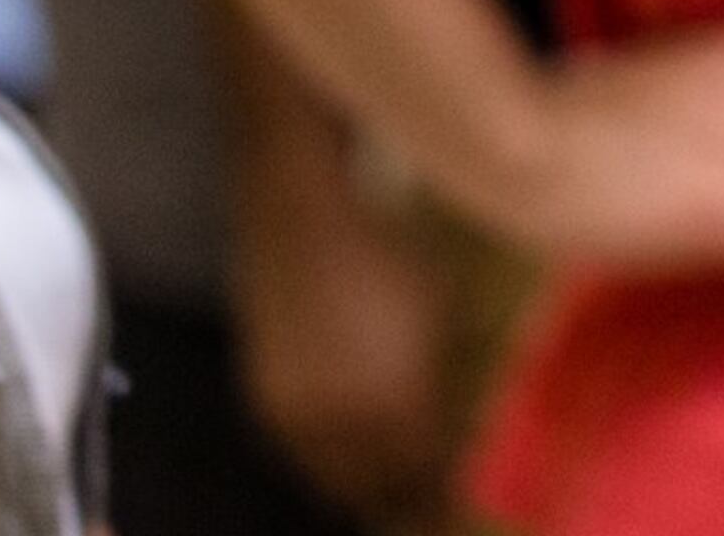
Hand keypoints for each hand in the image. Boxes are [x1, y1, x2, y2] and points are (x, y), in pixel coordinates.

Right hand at [229, 177, 452, 522]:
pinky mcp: (265, 399)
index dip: (441, 497)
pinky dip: (330, 463)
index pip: (420, 479)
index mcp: (392, 403)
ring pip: (333, 478)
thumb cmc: (387, 254)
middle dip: (404, 500)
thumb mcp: (439, 315)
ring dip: (364, 486)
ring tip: (393, 487)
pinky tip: (350, 456)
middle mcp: (339, 422)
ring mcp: (295, 414)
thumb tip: (453, 427)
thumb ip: (444, 380)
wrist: (302, 218)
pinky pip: (302, 454)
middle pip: (374, 490)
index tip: (458, 504)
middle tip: (427, 505)